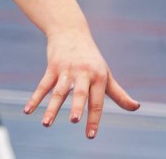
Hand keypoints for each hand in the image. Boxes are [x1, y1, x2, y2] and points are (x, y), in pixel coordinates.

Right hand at [24, 27, 139, 138]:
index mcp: (98, 77)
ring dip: (52, 107)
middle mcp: (83, 73)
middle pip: (79, 93)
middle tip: (74, 120)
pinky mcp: (52, 66)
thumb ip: (119, 93)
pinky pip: (43, 85)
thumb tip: (137, 107)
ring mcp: (66, 69)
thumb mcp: (105, 73)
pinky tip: (28, 110)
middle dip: (77, 106)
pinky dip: (35, 98)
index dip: (94, 119)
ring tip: (46, 124)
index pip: (97, 102)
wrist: (70, 30)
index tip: (90, 135)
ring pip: (58, 91)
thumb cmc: (91, 57)